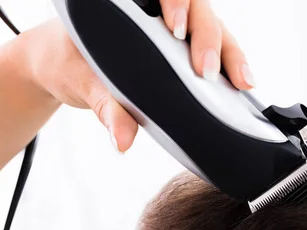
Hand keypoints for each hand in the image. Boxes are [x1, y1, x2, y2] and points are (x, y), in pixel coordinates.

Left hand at [24, 1, 252, 152]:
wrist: (64, 66)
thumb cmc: (69, 62)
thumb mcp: (82, 82)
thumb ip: (105, 107)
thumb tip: (124, 138)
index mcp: (129, 3)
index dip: (177, 5)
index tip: (177, 31)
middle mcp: (158, 10)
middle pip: (199, 11)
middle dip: (210, 39)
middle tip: (208, 71)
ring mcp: (176, 29)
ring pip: (215, 29)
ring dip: (231, 54)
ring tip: (243, 81)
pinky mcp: (186, 50)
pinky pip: (216, 50)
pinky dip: (231, 65)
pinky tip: (241, 84)